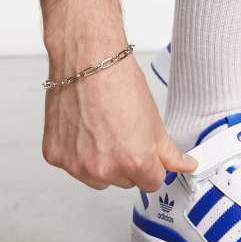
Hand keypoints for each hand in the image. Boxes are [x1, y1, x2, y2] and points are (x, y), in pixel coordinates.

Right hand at [41, 52, 196, 191]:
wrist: (86, 58)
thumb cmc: (118, 81)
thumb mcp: (153, 118)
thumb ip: (168, 152)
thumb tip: (185, 166)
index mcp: (135, 162)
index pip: (151, 183)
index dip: (151, 165)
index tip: (145, 151)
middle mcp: (104, 170)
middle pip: (124, 182)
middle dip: (126, 163)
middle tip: (121, 131)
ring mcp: (76, 165)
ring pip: (97, 178)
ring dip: (101, 162)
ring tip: (101, 128)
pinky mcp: (55, 156)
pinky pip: (73, 165)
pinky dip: (77, 151)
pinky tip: (82, 127)